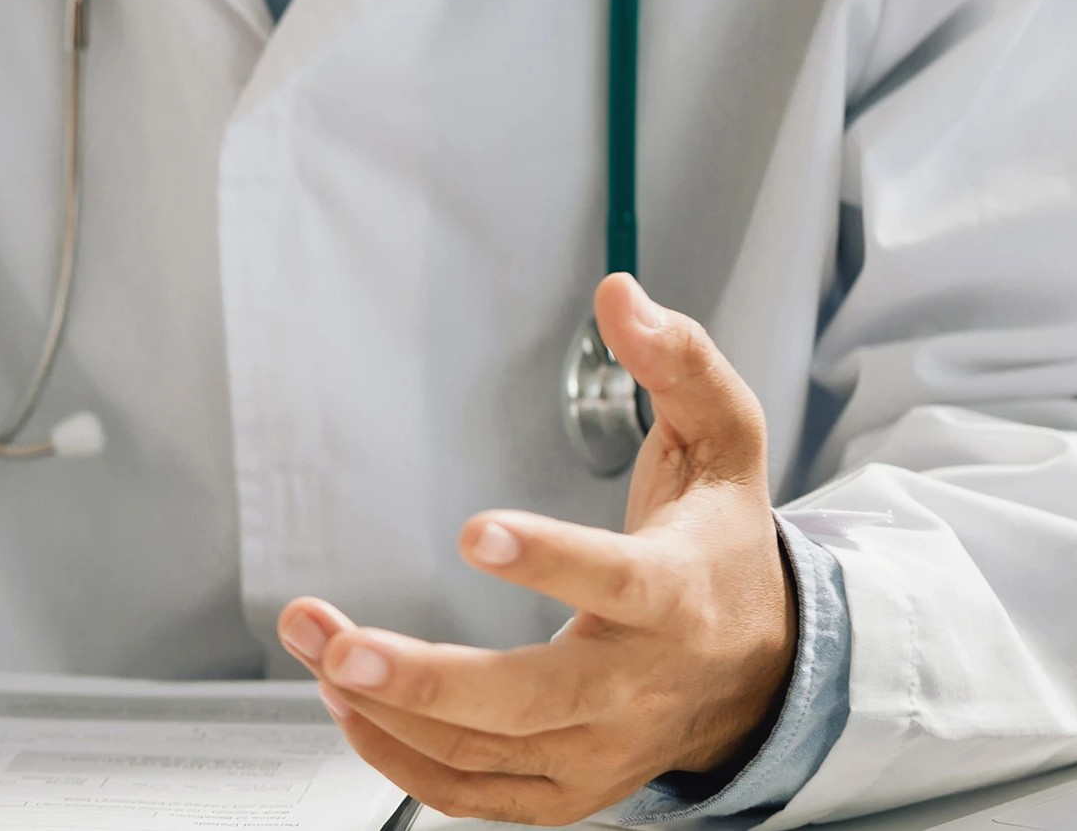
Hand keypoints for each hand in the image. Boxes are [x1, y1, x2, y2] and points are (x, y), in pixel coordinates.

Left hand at [279, 274, 797, 824]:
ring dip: (386, 710)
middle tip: (339, 642)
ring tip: (315, 647)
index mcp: (679, 596)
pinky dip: (404, 763)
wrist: (761, 672)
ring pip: (486, 754)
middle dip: (424, 678)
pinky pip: (477, 796)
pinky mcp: (571, 788)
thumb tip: (620, 296)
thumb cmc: (723, 550)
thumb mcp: (725, 442)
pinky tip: (347, 707)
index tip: (474, 530)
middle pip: (530, 700)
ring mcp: (602, 749)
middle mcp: (637, 685)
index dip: (549, 561)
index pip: (618, 583)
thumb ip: (678, 364)